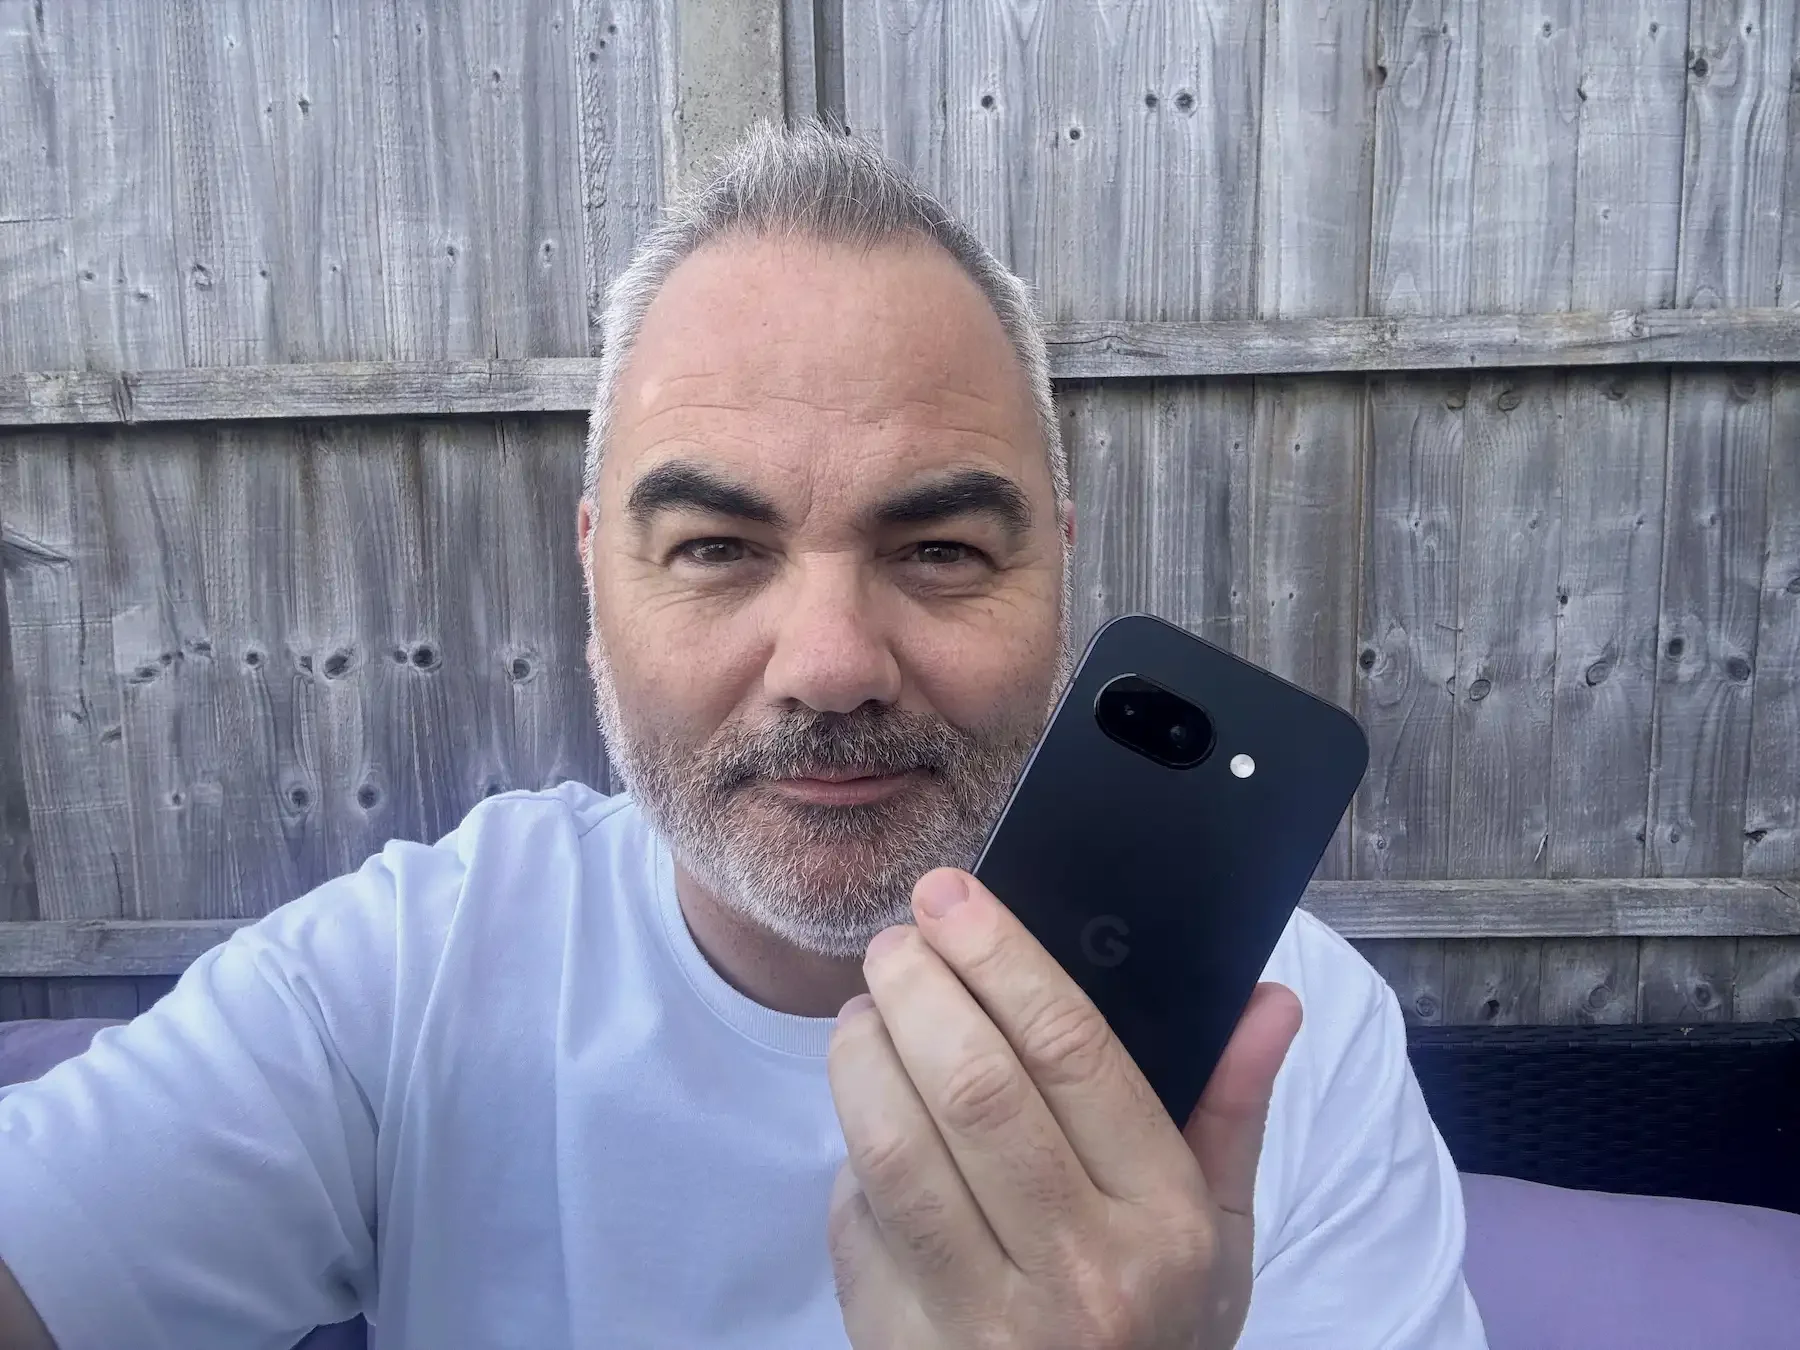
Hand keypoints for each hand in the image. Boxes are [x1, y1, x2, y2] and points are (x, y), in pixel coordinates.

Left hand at [826, 867, 1302, 1348]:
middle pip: (977, 1087)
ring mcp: (985, 1319)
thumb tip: (1270, 998)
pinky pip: (860, 1217)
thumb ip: (1232, 1109)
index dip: (1003, 957)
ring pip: (898, 1147)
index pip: (1075, 1053)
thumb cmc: (1157, 1332)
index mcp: (1166, 1224)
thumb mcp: (1222, 1237)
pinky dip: (851, 1146)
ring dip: (863, 1053)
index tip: (952, 897)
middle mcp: (1081, 1273)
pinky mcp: (903, 1343)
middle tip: (896, 942)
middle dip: (919, 988)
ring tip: (864, 1013)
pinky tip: (866, 1111)